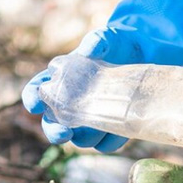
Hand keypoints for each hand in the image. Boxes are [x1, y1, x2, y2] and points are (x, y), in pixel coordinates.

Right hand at [22, 0, 182, 151]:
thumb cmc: (120, 43)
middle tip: (63, 133)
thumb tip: (88, 50)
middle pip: (53, 125)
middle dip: (55, 131)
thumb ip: (97, 41)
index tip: (34, 104)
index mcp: (61, 79)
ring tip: (96, 126)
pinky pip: (106, 144)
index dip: (33, 98)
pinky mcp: (113, 128)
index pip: (37, 90)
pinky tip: (117, 131)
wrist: (149, 54)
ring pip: (80, 139)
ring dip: (85, 138)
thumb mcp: (108, 37)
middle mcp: (72, 103)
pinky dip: (109, 141)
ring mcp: (92, 118)